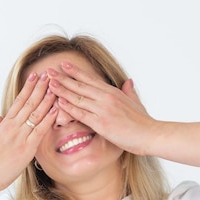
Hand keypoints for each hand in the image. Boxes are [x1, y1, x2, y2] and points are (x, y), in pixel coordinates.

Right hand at [0, 71, 57, 191]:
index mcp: (5, 123)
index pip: (18, 101)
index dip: (28, 87)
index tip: (34, 76)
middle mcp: (13, 126)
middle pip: (29, 102)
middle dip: (40, 87)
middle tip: (48, 74)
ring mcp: (20, 136)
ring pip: (35, 113)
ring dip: (46, 99)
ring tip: (55, 86)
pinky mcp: (27, 147)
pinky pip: (40, 130)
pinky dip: (49, 118)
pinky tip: (56, 109)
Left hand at [46, 61, 162, 155]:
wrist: (151, 134)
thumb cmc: (144, 122)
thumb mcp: (136, 102)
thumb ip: (129, 91)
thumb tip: (128, 81)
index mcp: (113, 92)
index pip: (90, 79)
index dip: (75, 72)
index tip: (63, 65)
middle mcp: (106, 98)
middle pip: (80, 85)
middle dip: (63, 78)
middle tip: (49, 71)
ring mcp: (103, 110)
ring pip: (78, 97)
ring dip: (62, 89)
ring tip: (49, 83)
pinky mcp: (101, 124)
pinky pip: (82, 114)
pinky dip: (70, 107)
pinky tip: (59, 102)